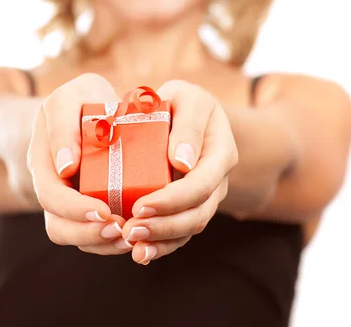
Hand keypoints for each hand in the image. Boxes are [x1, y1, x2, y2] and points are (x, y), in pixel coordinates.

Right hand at [27, 73, 133, 254]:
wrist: (85, 106)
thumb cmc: (80, 98)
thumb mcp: (70, 97)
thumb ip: (64, 124)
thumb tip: (66, 167)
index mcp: (43, 160)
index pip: (51, 195)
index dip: (75, 209)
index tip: (105, 211)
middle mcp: (51, 185)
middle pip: (59, 226)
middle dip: (89, 233)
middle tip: (122, 231)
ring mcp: (68, 198)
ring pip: (75, 236)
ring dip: (101, 243)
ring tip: (130, 238)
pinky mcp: (88, 206)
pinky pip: (92, 234)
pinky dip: (111, 241)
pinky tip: (133, 235)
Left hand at [121, 80, 237, 264]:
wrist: (189, 113)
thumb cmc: (184, 101)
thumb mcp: (188, 97)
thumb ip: (188, 123)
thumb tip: (181, 162)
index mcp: (220, 153)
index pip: (201, 184)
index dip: (172, 199)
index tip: (141, 205)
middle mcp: (217, 180)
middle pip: (197, 214)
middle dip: (164, 226)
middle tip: (130, 230)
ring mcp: (206, 197)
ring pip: (189, 228)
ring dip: (161, 240)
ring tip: (132, 244)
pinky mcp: (190, 206)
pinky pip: (181, 232)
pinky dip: (163, 245)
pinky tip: (141, 253)